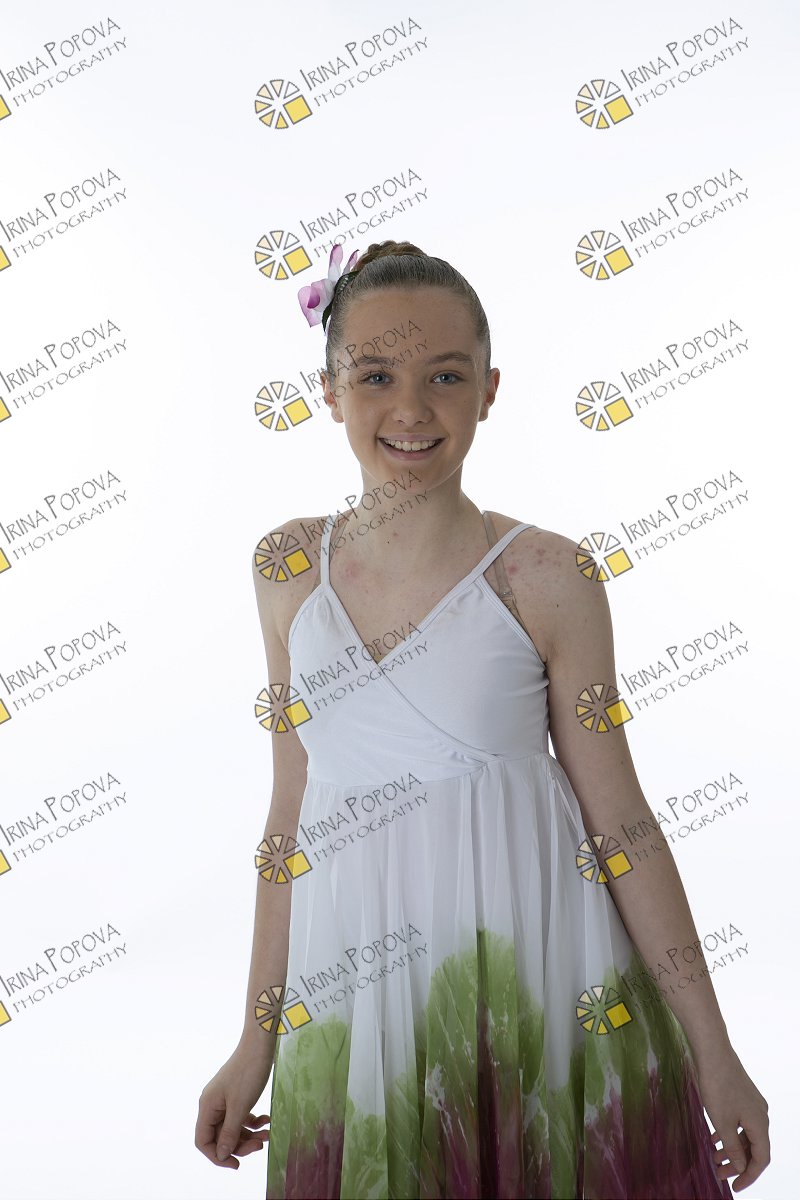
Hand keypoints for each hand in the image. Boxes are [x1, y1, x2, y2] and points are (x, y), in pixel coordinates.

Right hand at [195, 1043, 274, 1169]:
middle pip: (220, 1136)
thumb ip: (230, 1132)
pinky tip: (266, 1120)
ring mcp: (224, 1100)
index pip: (203, 1141)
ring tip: (267, 1134)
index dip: (218, 1156)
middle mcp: (212, 1105)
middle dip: (240, 1144)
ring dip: (249, 1134)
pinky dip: (253, 1121)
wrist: (260, 1044)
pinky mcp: (236, 1095)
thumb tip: (222, 1154)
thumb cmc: (249, 1072)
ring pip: (233, 1127)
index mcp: (207, 1107)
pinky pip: (241, 1116)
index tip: (237, 1164)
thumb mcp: (240, 1106)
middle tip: (260, 1146)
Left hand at [694, 1047, 769, 1191]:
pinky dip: (729, 1133)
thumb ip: (733, 1148)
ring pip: (745, 1134)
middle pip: (753, 1148)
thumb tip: (741, 1167)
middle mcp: (760, 1115)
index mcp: (760, 1124)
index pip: (761, 1159)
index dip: (749, 1176)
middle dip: (737, 1163)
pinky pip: (739, 1122)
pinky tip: (713, 1137)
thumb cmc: (717, 1087)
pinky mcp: (742, 1095)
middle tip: (719, 1173)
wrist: (713, 1052)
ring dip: (731, 1148)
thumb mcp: (722, 1123)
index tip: (734, 1187)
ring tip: (714, 1157)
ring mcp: (752, 1104)